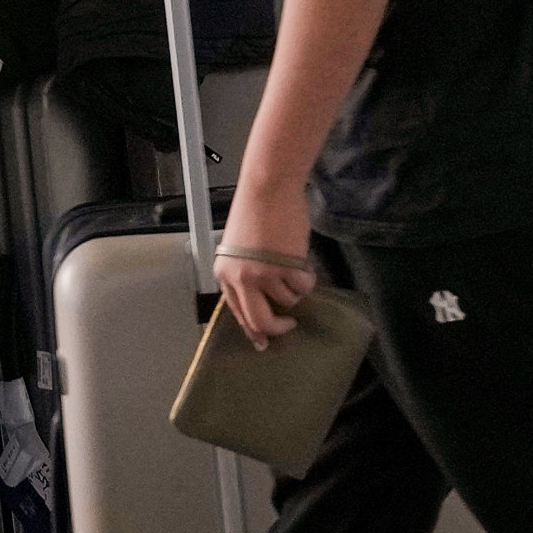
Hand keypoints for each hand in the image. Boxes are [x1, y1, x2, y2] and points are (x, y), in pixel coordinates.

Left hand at [213, 176, 319, 344]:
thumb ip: (246, 274)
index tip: (263, 343)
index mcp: (225, 274)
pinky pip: (303, 287)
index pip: (238, 313)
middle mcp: (241, 278)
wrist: (267, 189)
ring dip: (295, 289)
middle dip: (277, 328)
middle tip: (288, 325)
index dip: (252, 330)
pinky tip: (302, 260)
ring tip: (294, 267)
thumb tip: (264, 301)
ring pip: (287, 301)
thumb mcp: (240, 249)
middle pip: (260, 321)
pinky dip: (307, 278)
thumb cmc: (254, 212)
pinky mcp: (286, 267)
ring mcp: (263, 274)